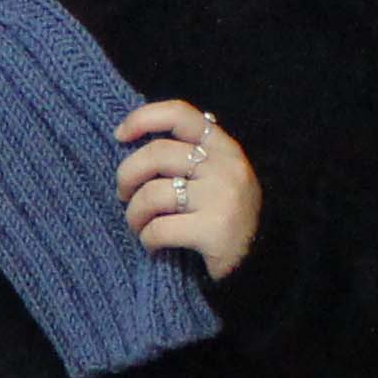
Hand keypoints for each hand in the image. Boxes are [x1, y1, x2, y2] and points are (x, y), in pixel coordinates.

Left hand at [114, 97, 259, 278]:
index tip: (120, 135)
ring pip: (152, 194)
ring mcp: (222, 197)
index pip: (180, 114)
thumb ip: (188, 156)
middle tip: (124, 195)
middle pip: (157, 154)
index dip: (143, 118)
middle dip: (127, 175)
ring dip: (134, 214)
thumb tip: (133, 139)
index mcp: (224, 147)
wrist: (258, 263)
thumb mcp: (215, 177)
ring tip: (138, 225)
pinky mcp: (214, 230)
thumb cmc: (223, 217)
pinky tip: (154, 245)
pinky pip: (159, 229)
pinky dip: (147, 239)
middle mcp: (226, 167)